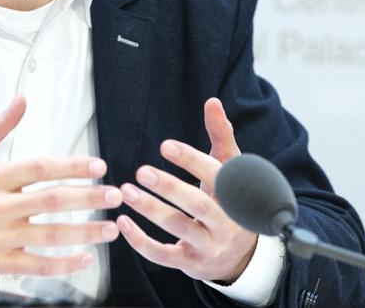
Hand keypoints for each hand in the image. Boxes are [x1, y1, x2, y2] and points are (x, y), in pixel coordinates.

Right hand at [0, 96, 122, 278]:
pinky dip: (64, 264)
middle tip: (114, 195)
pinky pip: (37, 265)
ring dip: (85, 232)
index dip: (73, 166)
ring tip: (109, 228)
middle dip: (89, 197)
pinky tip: (84, 259)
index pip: (40, 168)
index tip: (98, 166)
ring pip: (51, 234)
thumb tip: (21, 100)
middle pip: (53, 200)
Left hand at [117, 98, 256, 283]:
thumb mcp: (230, 170)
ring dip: (150, 210)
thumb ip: (220, 135)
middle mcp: (224, 221)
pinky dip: (141, 241)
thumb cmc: (229, 201)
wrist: (241, 255)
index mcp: (234, 194)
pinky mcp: (190, 263)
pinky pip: (164, 255)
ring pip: (179, 228)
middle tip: (141, 171)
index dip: (191, 160)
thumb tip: (212, 101)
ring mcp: (208, 245)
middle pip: (197, 204)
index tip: (165, 146)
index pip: (215, 175)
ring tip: (125, 191)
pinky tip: (122, 222)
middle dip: (169, 187)